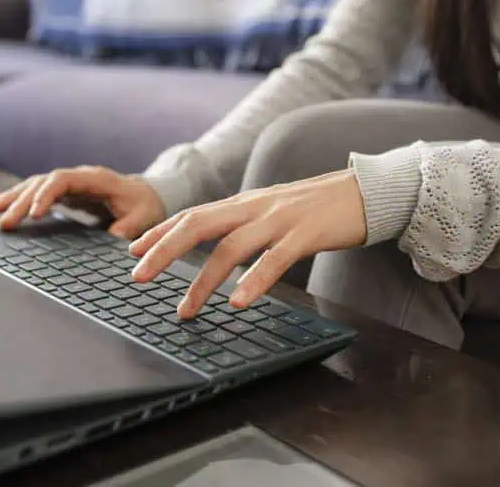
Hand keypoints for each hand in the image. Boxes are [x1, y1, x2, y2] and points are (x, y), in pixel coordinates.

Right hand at [0, 166, 165, 238]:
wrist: (148, 195)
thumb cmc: (145, 205)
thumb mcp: (143, 217)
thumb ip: (128, 226)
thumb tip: (112, 237)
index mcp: (96, 178)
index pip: (63, 180)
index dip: (46, 194)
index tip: (35, 214)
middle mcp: (79, 177)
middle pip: (44, 182)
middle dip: (23, 201)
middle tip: (5, 222)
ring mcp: (71, 183)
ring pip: (37, 185)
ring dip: (15, 197)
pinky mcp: (66, 193)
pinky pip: (38, 192)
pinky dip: (20, 199)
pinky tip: (1, 207)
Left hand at [129, 169, 366, 318]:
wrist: (367, 191)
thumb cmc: (320, 207)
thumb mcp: (275, 210)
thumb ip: (247, 224)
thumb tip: (220, 248)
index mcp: (246, 203)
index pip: (193, 214)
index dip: (160, 231)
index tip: (132, 250)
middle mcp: (256, 207)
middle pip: (198, 224)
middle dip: (163, 249)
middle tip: (137, 276)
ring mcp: (280, 219)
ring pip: (230, 246)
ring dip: (203, 281)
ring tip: (185, 309)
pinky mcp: (306, 234)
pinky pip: (274, 260)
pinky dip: (253, 281)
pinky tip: (238, 302)